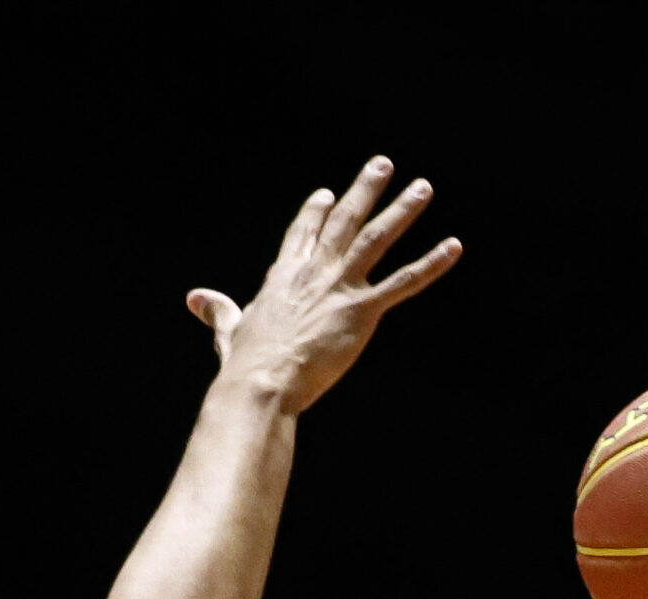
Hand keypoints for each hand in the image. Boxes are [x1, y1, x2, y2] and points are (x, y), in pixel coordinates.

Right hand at [186, 156, 459, 414]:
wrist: (260, 384)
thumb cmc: (244, 366)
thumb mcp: (230, 332)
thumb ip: (218, 312)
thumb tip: (195, 299)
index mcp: (284, 277)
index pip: (302, 235)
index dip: (315, 213)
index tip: (327, 193)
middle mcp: (314, 272)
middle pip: (343, 221)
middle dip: (364, 190)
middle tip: (382, 164)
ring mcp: (340, 287)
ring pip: (377, 238)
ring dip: (402, 211)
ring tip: (422, 187)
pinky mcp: (362, 311)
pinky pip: (404, 282)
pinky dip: (431, 264)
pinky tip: (452, 246)